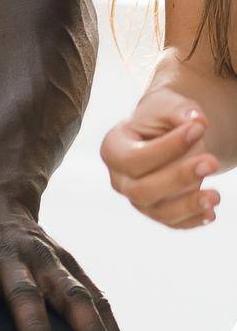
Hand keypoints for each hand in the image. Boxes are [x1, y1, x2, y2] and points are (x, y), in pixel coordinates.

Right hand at [102, 60, 223, 229]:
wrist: (165, 133)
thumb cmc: (161, 118)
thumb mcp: (166, 107)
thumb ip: (178, 111)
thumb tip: (196, 120)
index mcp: (113, 149)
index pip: (134, 158)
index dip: (166, 148)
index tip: (198, 129)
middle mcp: (120, 179)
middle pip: (141, 190)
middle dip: (178, 178)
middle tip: (212, 162)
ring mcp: (137, 199)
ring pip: (159, 212)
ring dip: (188, 205)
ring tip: (216, 195)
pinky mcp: (157, 211)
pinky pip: (173, 223)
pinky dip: (193, 220)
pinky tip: (211, 212)